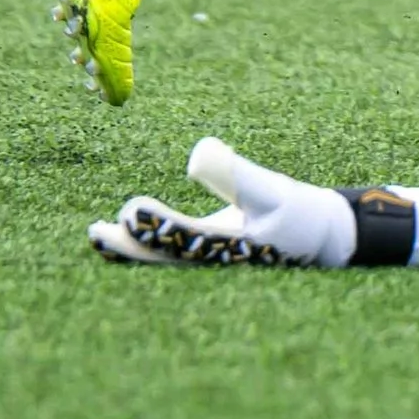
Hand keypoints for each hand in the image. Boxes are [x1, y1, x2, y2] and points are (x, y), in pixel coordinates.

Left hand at [91, 137, 349, 268]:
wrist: (323, 240)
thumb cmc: (301, 214)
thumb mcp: (273, 189)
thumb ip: (235, 174)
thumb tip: (195, 154)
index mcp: (232, 250)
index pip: (185, 239)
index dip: (156, 226)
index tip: (129, 211)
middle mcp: (213, 263)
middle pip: (162, 257)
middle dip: (128, 246)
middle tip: (95, 231)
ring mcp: (209, 264)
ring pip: (162, 259)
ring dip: (131, 247)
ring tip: (99, 233)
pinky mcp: (209, 256)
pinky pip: (170, 255)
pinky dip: (147, 245)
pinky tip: (129, 232)